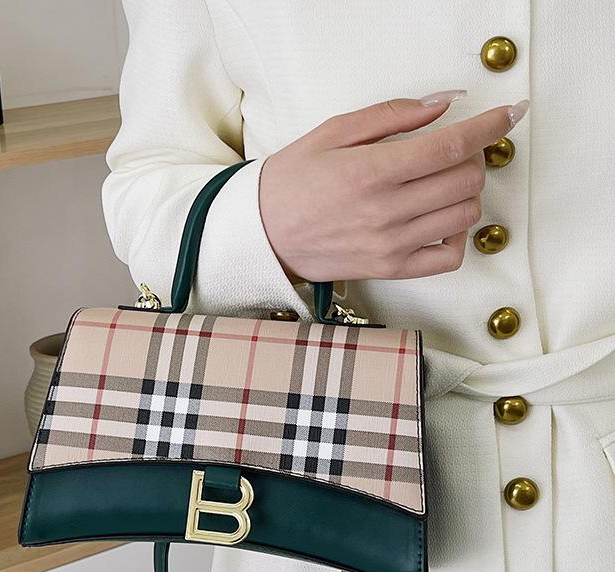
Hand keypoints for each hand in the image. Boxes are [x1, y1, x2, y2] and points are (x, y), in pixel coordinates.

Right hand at [258, 92, 529, 282]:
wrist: (261, 236)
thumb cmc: (290, 182)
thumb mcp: (331, 133)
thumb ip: (391, 116)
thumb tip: (443, 104)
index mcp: (371, 171)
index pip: (451, 147)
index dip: (489, 127)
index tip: (508, 114)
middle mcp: (386, 211)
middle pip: (466, 180)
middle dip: (472, 157)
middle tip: (451, 150)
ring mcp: (390, 245)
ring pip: (464, 215)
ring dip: (466, 192)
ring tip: (441, 183)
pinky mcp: (389, 269)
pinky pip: (448, 257)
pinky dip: (457, 235)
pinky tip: (440, 220)